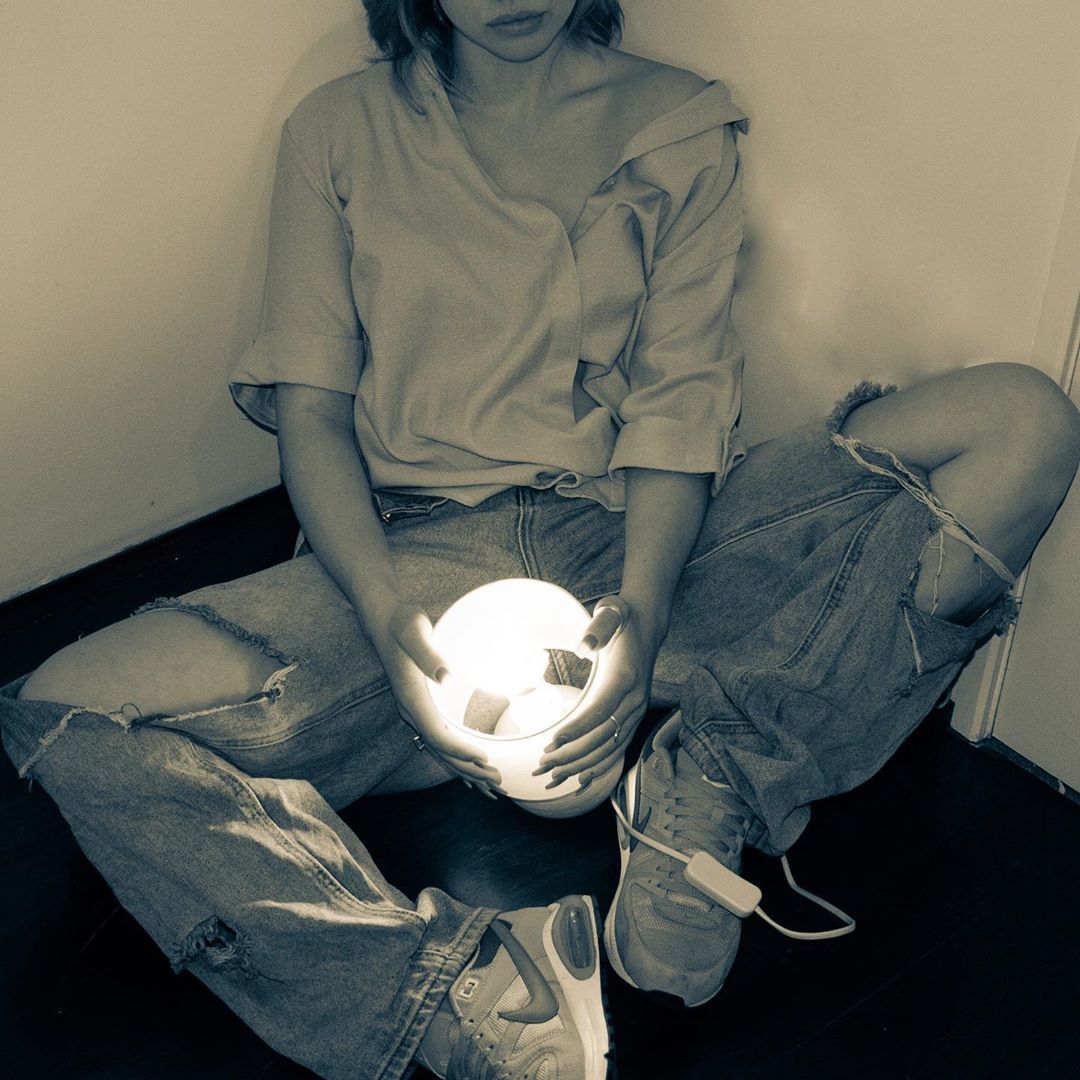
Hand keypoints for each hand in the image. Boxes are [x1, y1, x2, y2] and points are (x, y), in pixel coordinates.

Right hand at [370, 602, 502, 796]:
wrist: (383, 618)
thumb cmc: (402, 621)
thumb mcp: (414, 630)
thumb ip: (428, 653)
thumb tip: (447, 677)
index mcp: (412, 697)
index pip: (437, 734)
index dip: (461, 750)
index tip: (485, 759)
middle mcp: (410, 709)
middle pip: (439, 750)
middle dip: (467, 769)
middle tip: (497, 782)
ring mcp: (413, 710)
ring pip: (438, 749)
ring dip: (463, 768)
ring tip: (489, 785)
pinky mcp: (419, 706)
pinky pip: (437, 739)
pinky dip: (454, 757)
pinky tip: (467, 766)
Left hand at [532, 594, 662, 790]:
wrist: (647, 625)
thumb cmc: (621, 619)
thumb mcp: (610, 613)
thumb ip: (597, 630)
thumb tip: (583, 646)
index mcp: (625, 677)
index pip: (601, 710)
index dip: (577, 728)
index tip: (553, 741)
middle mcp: (635, 699)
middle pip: (604, 736)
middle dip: (573, 754)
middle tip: (543, 764)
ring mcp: (637, 710)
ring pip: (611, 748)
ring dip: (582, 765)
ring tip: (554, 776)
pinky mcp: (634, 716)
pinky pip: (618, 748)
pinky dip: (600, 765)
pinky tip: (581, 779)